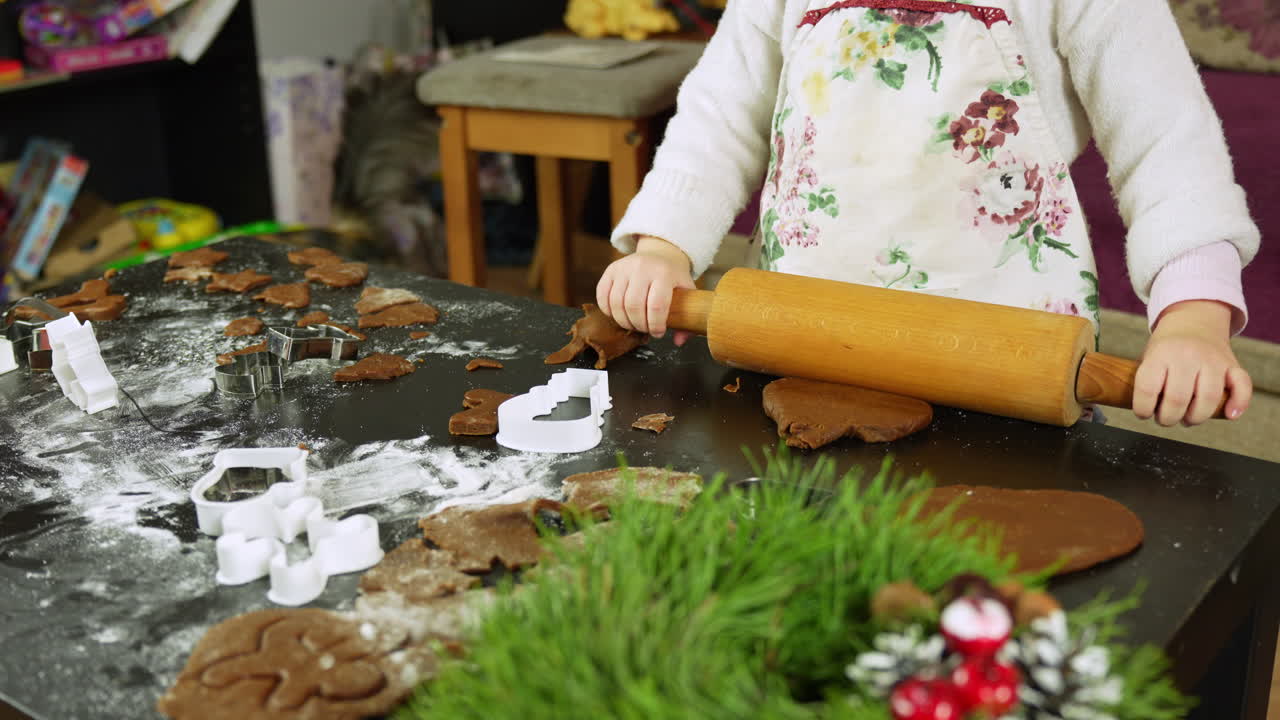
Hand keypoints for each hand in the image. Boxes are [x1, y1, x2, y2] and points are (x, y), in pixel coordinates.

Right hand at [596, 235, 695, 344]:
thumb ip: (687, 316)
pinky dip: (608, 311)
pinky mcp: (610, 270)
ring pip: (616, 303)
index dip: (655, 325)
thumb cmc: (673, 277)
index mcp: (664, 273)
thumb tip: (679, 341)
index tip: (658, 332)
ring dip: (624, 321)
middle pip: (633, 306)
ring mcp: (624, 267)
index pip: (656, 306)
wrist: (659, 254)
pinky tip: (619, 314)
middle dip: (638, 325)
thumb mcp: (686, 291)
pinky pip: (602, 296)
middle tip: (645, 329)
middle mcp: (642, 267)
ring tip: (633, 324)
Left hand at [1133, 300, 1251, 425]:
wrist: (1194, 319)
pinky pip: (1242, 386)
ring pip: (1208, 398)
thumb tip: (1145, 413)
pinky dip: (1239, 403)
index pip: (1148, 389)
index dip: (1143, 409)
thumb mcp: (1149, 357)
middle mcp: (1188, 355)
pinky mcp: (1232, 365)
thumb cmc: (1167, 348)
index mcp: (1161, 353)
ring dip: (1196, 418)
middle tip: (1165, 418)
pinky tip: (1229, 414)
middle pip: (1178, 399)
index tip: (1144, 413)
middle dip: (1168, 418)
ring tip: (1187, 418)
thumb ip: (1147, 383)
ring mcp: (1213, 360)